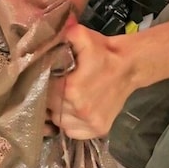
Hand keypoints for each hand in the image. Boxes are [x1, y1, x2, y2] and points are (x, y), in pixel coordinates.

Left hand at [46, 22, 134, 138]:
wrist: (129, 66)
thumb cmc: (102, 51)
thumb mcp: (80, 35)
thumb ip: (60, 35)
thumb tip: (44, 35)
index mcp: (71, 89)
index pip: (42, 91)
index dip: (39, 83)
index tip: (41, 76)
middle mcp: (79, 110)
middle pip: (49, 107)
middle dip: (47, 96)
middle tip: (52, 85)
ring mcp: (90, 123)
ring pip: (59, 122)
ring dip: (57, 111)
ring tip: (61, 96)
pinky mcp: (99, 130)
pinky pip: (73, 132)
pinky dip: (69, 123)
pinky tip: (72, 109)